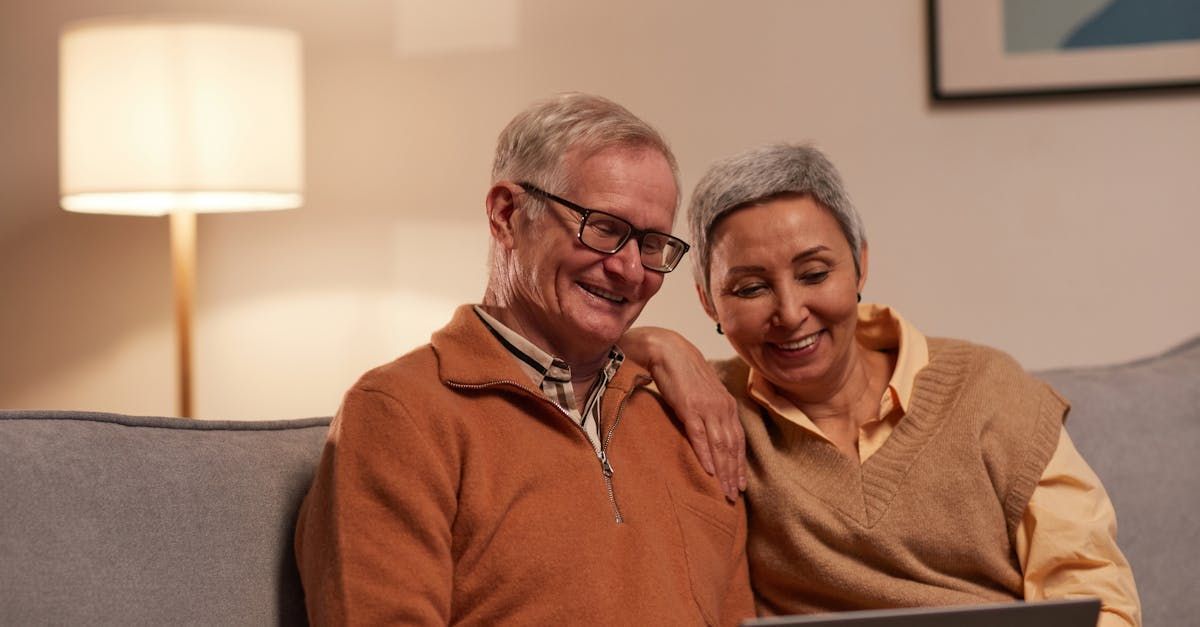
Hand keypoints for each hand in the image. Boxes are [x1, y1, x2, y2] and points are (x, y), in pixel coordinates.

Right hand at [622, 327, 746, 500]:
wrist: (667, 350)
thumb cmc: (682, 372)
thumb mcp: (702, 394)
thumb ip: (709, 412)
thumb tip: (710, 433)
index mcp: (726, 405)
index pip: (738, 441)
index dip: (740, 465)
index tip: (740, 485)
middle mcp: (721, 408)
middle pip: (732, 447)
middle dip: (733, 474)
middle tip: (734, 496)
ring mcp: (706, 408)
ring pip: (720, 445)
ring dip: (723, 471)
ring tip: (724, 491)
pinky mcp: (689, 407)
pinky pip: (700, 435)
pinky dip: (706, 455)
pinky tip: (709, 471)